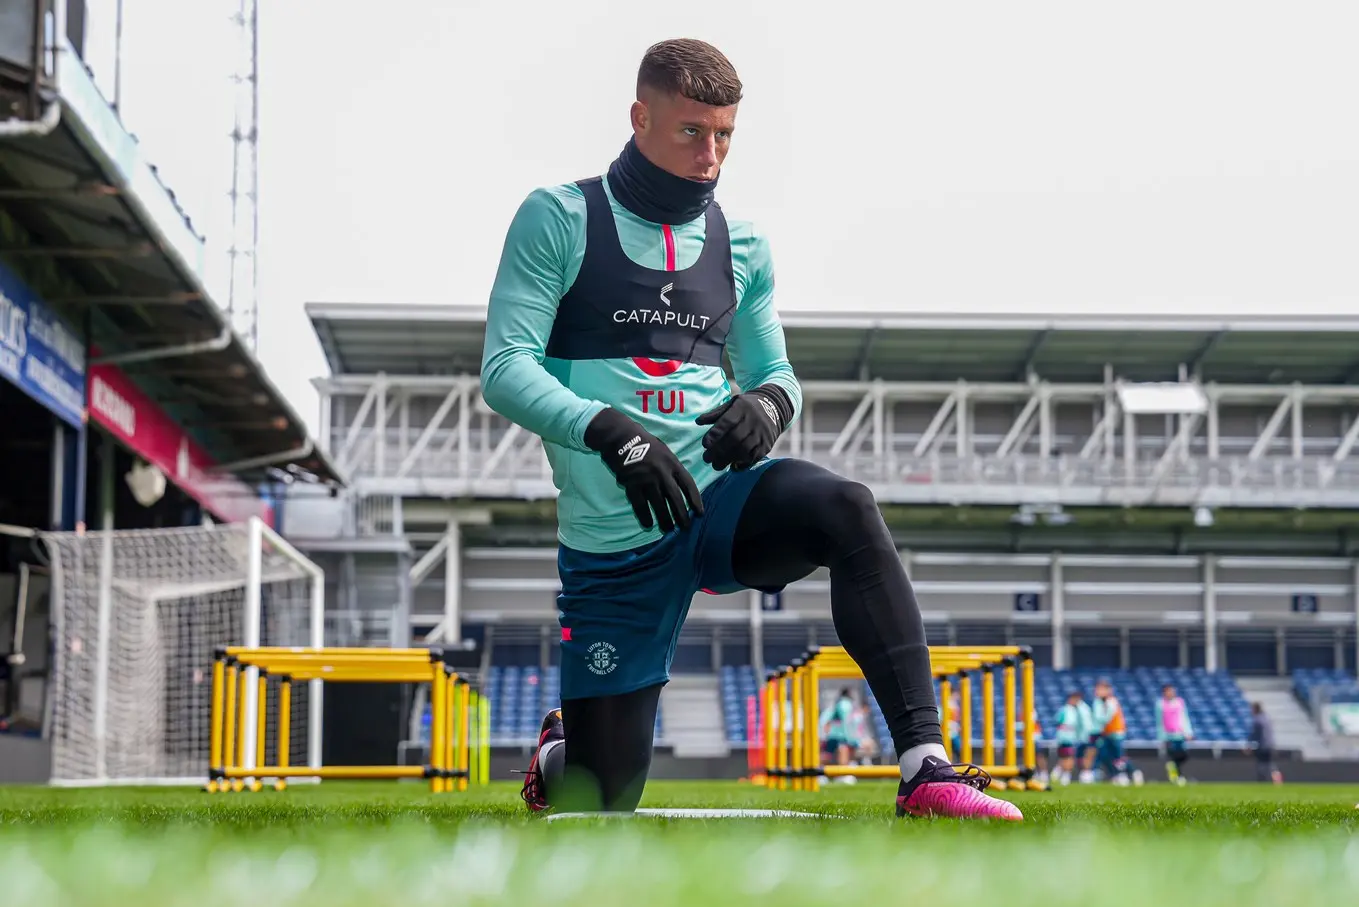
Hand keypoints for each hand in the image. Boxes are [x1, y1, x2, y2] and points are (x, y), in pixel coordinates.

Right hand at [585, 408, 703, 532]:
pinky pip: (640, 505)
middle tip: (685, 528)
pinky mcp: (632, 485)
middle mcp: (662, 473)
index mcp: (673, 463)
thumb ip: (673, 467)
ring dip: (665, 519)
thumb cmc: (645, 443)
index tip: (699, 513)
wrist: (622, 437)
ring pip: (659, 505)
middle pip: (675, 499)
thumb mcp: (665, 451)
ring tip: (669, 529)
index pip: (688, 485)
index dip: (695, 500)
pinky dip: (645, 516)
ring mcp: (647, 480)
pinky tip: (649, 524)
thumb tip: (681, 486)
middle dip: (682, 515)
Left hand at [695, 385, 790, 470]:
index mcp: (741, 408)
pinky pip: (755, 457)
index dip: (715, 434)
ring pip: (744, 449)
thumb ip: (716, 413)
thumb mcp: (732, 403)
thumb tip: (698, 421)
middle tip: (706, 459)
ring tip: (716, 465)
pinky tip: (733, 467)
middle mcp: (753, 421)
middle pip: (734, 438)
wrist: (774, 406)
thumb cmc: (747, 406)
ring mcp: (761, 433)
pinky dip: (743, 464)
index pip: (727, 422)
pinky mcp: (767, 444)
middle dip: (718, 450)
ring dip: (728, 459)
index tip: (705, 444)